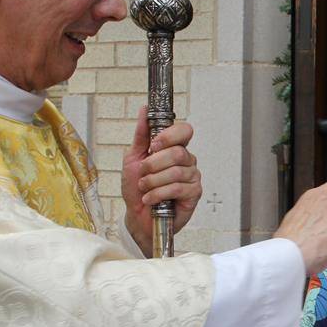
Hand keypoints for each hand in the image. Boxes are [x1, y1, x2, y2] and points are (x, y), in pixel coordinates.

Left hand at [122, 107, 201, 256]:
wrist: (136, 216)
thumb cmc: (137, 189)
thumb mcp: (133, 158)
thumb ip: (141, 135)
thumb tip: (144, 110)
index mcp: (174, 148)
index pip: (184, 131)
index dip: (170, 135)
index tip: (154, 145)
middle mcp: (187, 161)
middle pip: (178, 152)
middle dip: (154, 164)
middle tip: (143, 173)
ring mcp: (192, 177)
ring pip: (176, 171)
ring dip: (153, 181)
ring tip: (144, 188)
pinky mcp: (193, 194)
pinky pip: (178, 188)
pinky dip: (159, 193)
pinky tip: (151, 199)